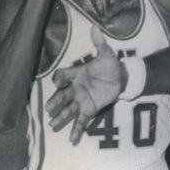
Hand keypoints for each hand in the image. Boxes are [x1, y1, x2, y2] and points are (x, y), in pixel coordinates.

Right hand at [46, 25, 123, 143]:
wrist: (121, 79)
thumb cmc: (110, 66)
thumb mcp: (107, 55)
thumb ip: (100, 44)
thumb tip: (96, 28)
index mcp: (76, 73)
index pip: (63, 75)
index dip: (60, 78)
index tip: (59, 81)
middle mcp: (75, 88)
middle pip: (62, 96)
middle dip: (56, 102)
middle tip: (49, 109)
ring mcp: (81, 100)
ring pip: (69, 110)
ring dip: (61, 117)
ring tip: (53, 125)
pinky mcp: (89, 110)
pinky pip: (81, 121)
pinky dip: (76, 130)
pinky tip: (72, 141)